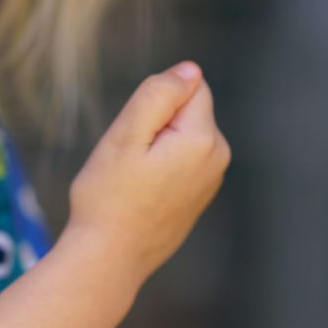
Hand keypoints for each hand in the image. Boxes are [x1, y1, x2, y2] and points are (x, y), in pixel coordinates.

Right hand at [66, 61, 231, 282]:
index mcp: (203, 139)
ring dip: (156, 148)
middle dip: (156, 124)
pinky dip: (160, 170)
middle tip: (129, 160)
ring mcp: (211, 181)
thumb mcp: (124, 136)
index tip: (134, 137)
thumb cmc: (108, 197)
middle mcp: (218, 158)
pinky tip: (141, 196)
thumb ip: (158, 94)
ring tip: (133, 180)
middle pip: (187, 111)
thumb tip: (190, 70)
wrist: (109, 258)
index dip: (154, 103)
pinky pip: (181, 163)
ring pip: (182, 137)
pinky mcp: (198, 197)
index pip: (188, 86)